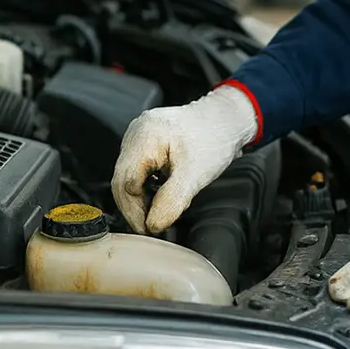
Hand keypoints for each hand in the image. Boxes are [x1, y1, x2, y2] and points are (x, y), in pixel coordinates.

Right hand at [112, 85, 257, 233]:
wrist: (227, 119)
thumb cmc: (215, 138)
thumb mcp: (196, 174)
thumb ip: (172, 200)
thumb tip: (153, 224)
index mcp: (144, 136)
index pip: (126, 184)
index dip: (135, 211)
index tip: (149, 229)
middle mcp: (135, 132)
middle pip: (122, 180)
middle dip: (134, 208)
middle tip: (150, 227)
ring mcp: (137, 136)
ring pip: (127, 176)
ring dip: (139, 199)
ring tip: (155, 214)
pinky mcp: (144, 142)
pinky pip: (136, 170)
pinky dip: (144, 187)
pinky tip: (157, 197)